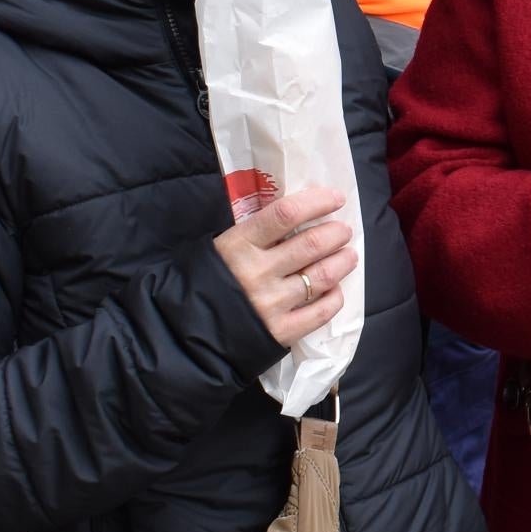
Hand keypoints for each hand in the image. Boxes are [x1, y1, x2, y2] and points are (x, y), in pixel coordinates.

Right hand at [212, 186, 356, 348]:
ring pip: (322, 275)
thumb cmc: (202, 282)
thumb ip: (255, 234)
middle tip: (343, 231)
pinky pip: (321, 311)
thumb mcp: (221, 248)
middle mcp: (257, 272)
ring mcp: (271, 303)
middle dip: (336, 233)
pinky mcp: (280, 332)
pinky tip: (335, 290)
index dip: (317, 202)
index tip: (336, 198)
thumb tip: (297, 218)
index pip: (286, 214)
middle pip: (312, 244)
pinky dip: (335, 297)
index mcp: (239, 244)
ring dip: (343, 262)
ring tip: (348, 256)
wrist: (182, 334)